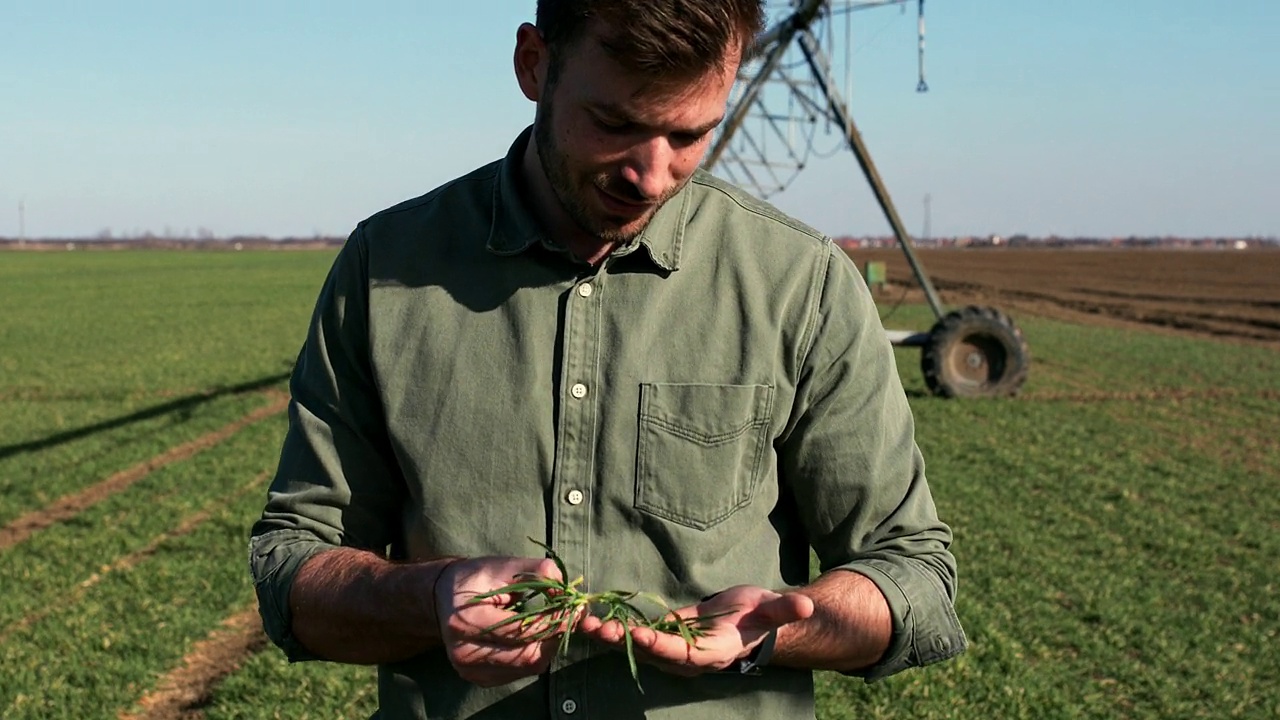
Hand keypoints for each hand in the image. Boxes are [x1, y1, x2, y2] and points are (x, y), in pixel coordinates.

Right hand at [435, 555, 568, 686]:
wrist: (443, 598)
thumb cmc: (474, 578)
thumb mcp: (501, 565)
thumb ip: (535, 571)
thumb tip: (565, 588)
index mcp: (466, 621)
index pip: (520, 630)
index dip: (552, 621)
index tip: (575, 608)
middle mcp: (464, 652)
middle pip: (526, 655)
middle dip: (555, 636)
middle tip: (572, 617)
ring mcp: (470, 669)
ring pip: (527, 667)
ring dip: (548, 646)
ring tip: (554, 623)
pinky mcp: (478, 677)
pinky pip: (520, 672)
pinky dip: (535, 654)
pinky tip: (535, 636)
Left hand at [577, 585, 814, 675]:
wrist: (750, 624)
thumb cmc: (760, 615)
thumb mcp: (772, 610)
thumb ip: (785, 609)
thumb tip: (806, 605)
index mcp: (711, 652)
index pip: (682, 652)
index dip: (659, 645)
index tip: (637, 635)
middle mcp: (686, 657)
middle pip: (650, 652)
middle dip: (621, 642)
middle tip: (595, 628)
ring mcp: (671, 649)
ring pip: (636, 646)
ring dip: (609, 636)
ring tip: (583, 623)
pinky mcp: (661, 636)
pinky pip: (634, 635)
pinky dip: (612, 628)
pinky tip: (588, 617)